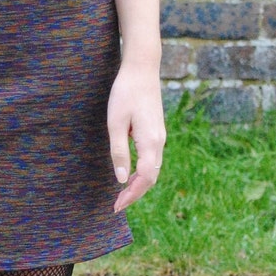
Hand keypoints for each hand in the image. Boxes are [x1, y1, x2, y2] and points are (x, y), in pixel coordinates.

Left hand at [107, 63, 164, 211]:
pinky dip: (142, 172)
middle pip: (151, 178)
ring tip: (121, 194)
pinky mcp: (156, 132)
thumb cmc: (125, 93)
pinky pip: (152, 159)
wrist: (142, 69)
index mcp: (150, 142)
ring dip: (139, 184)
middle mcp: (159, 142)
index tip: (117, 206)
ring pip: (153, 170)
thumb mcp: (116, 123)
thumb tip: (120, 179)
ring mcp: (160, 137)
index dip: (132, 195)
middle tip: (117, 205)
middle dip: (135, 194)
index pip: (145, 179)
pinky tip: (129, 174)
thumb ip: (118, 151)